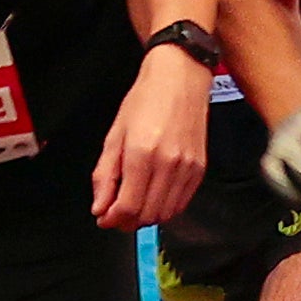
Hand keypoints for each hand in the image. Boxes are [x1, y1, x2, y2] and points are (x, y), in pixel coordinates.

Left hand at [92, 51, 209, 229]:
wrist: (179, 80)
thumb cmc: (145, 101)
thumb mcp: (114, 135)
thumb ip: (105, 175)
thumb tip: (100, 207)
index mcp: (142, 153)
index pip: (127, 206)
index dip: (112, 219)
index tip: (103, 218)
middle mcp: (168, 163)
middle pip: (147, 215)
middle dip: (127, 221)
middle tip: (115, 212)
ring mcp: (187, 167)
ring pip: (165, 213)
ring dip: (146, 216)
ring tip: (134, 203)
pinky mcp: (200, 169)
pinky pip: (182, 203)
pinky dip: (165, 207)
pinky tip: (153, 196)